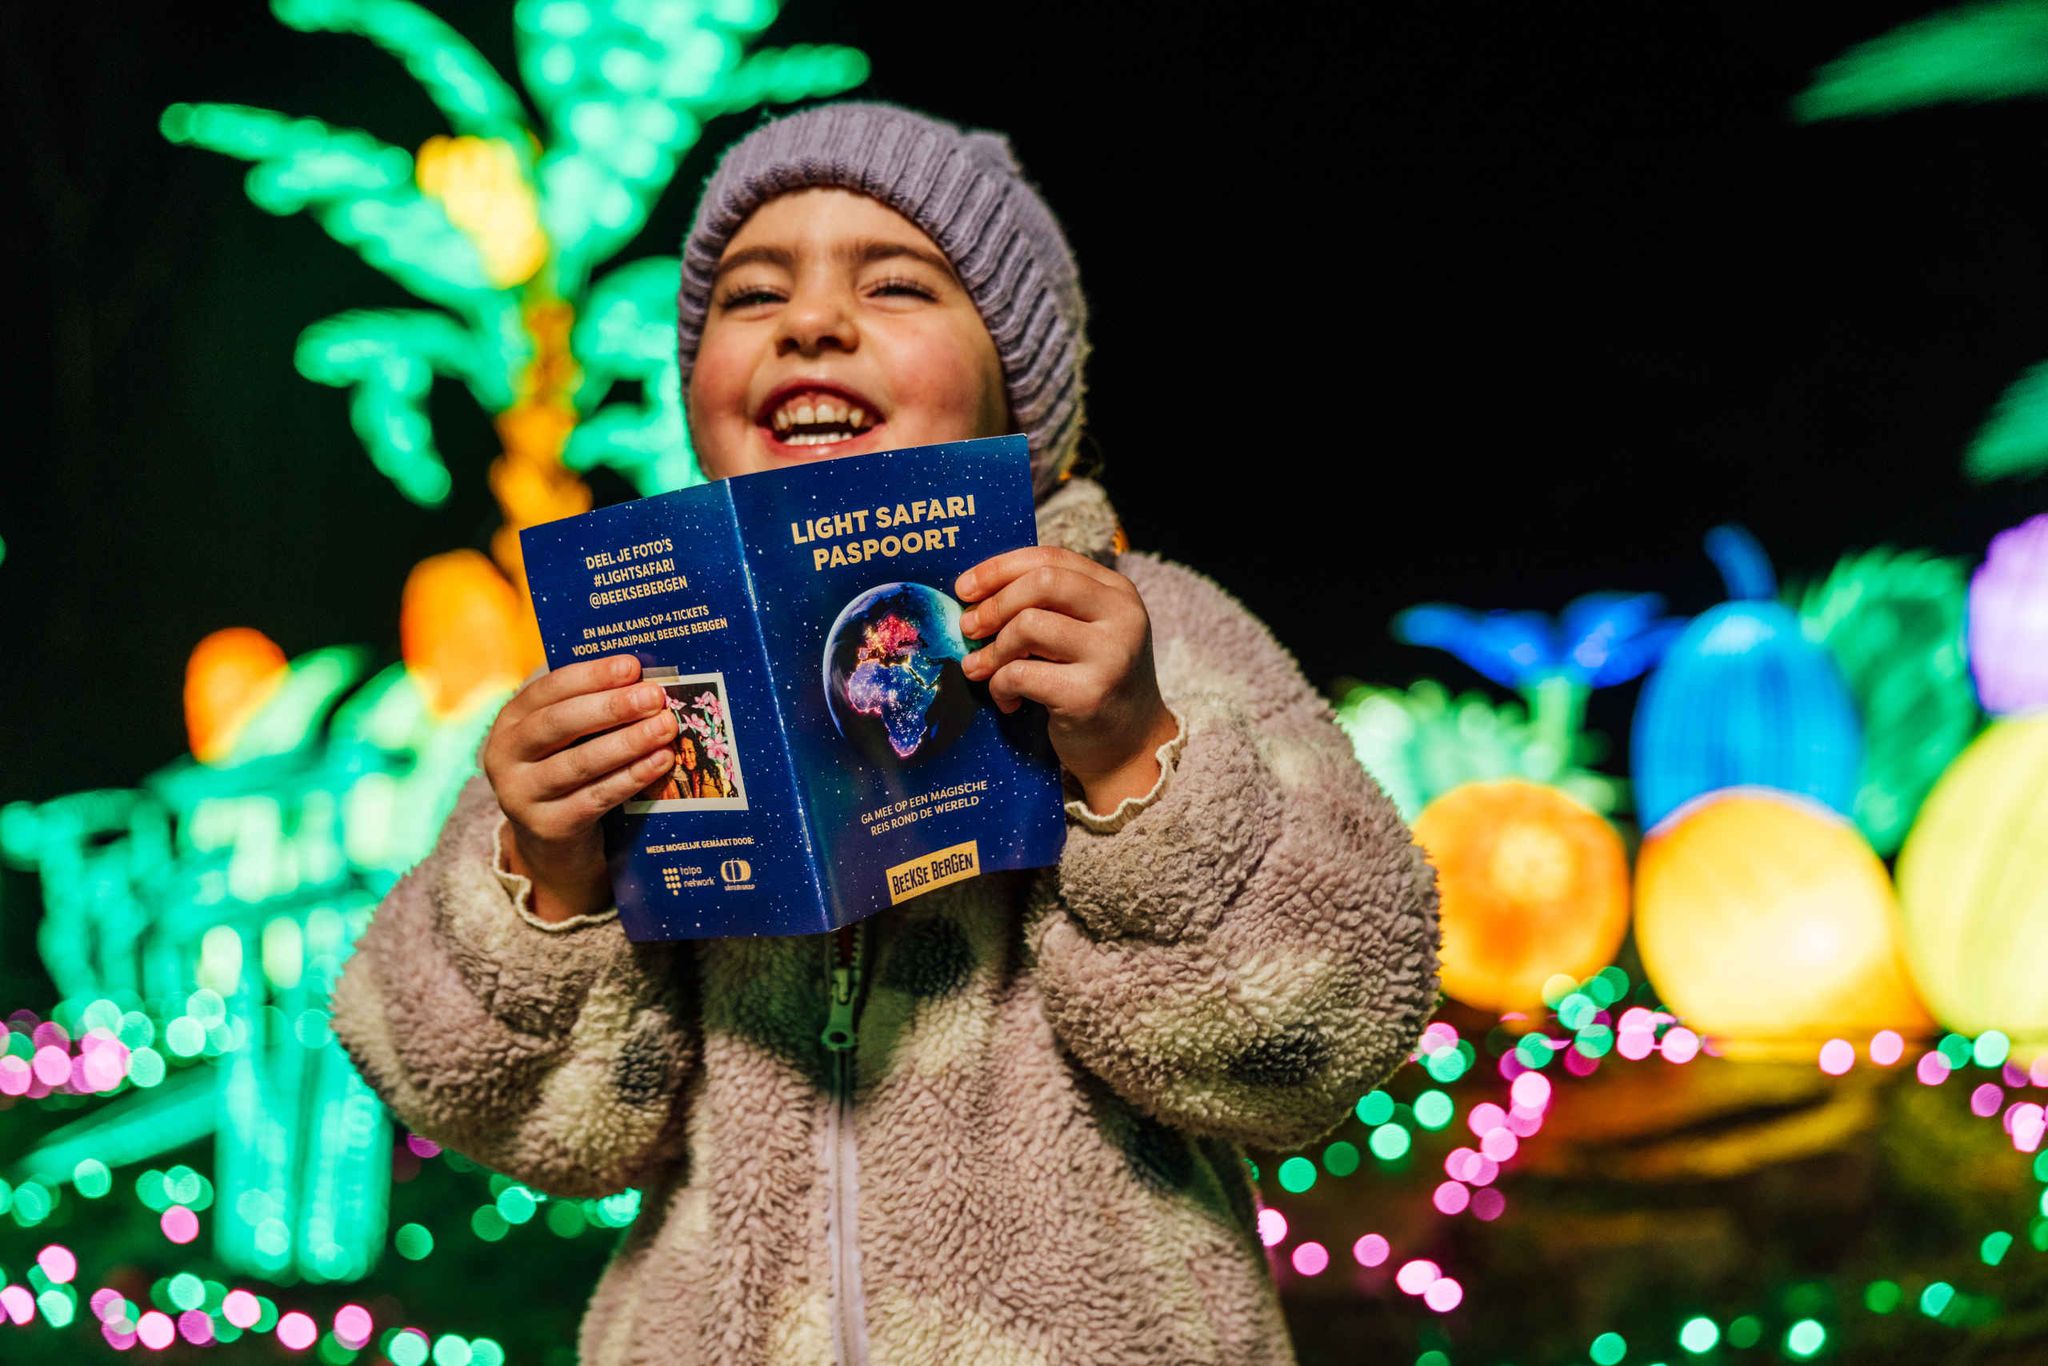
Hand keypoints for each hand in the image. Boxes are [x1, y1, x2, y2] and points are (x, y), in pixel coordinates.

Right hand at [483, 655, 676, 922]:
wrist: (551, 842)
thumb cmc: (568, 770)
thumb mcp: (568, 738)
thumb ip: (592, 709)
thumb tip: (643, 679)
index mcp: (510, 721)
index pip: (548, 690)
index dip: (591, 676)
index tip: (632, 666)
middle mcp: (505, 756)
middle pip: (559, 724)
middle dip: (611, 707)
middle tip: (653, 696)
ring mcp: (521, 795)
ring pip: (578, 763)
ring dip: (627, 742)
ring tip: (665, 727)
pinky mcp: (547, 827)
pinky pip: (595, 798)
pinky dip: (631, 778)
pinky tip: (660, 761)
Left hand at [955, 547, 1179, 813]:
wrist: (1131, 746)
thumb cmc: (1093, 683)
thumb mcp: (1083, 633)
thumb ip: (1046, 606)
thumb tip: (975, 596)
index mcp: (1118, 592)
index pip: (1052, 558)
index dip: (1000, 569)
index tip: (964, 588)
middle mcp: (1122, 617)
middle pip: (1041, 582)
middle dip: (994, 604)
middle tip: (968, 627)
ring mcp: (1111, 655)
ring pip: (1028, 625)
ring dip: (994, 649)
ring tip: (982, 669)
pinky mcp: (1090, 694)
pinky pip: (1021, 674)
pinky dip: (1001, 686)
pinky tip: (1007, 701)